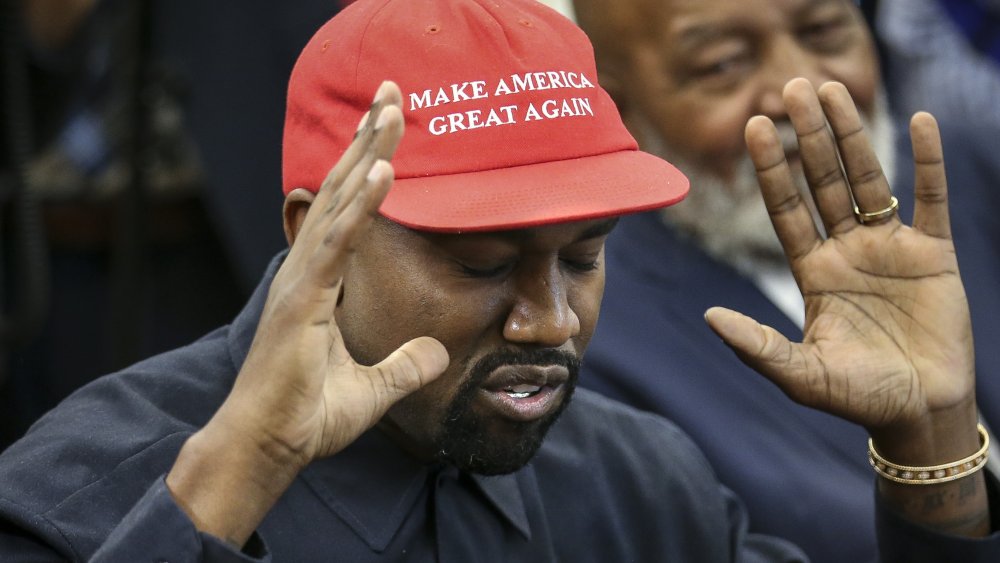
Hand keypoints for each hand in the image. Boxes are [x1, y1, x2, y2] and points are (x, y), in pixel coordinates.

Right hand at [166, 81, 448, 545]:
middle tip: (393, 91)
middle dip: (368, 139)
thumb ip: (404, 366)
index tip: (390, 126)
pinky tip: (383, 170)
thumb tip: (438, 355)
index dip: (368, 166)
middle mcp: (306, 269)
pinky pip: (338, 243)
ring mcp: (302, 281)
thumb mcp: (372, 390)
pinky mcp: (303, 300)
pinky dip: (360, 205)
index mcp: (318, 281)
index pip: (347, 211)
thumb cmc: (305, 417)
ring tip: (393, 108)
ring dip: (367, 153)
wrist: (268, 448)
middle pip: (341, 190)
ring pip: (338, 202)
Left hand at [705, 78, 976, 454]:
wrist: (919, 413)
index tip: (754, 126)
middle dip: (808, 135)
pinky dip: (927, 163)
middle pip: (823, 181)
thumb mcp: (802, 375)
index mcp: (812, 271)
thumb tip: (709, 317)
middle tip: (791, 86)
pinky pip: (931, 199)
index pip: (786, 208)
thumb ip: (758, 346)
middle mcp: (846, 250)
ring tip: (834, 88)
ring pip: (869, 179)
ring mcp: (889, 248)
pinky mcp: (933, 255)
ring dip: (853, 135)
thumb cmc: (858, 397)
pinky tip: (921, 122)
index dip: (772, 168)